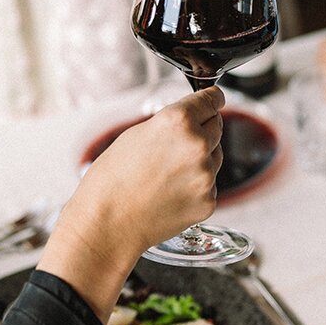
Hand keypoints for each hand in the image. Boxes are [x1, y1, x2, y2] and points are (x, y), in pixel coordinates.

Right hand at [37, 87, 224, 321]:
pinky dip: (196, 186)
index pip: (212, 99)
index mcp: (178, 122)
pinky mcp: (209, 200)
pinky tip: (170, 193)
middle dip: (203, 130)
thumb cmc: (112, 180)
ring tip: (167, 173)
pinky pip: (210, 185)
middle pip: (217, 126)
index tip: (214, 99)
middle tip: (177, 145)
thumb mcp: (137, 134)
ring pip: (215, 156)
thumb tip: (195, 118)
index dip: (211, 99)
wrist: (108, 225)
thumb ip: (171, 123)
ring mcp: (206, 175)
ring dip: (201, 159)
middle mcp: (198, 145)